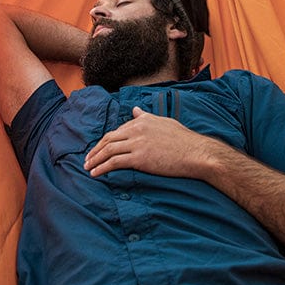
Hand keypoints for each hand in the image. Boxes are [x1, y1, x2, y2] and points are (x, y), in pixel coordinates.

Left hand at [83, 106, 220, 177]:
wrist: (196, 153)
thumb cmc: (185, 140)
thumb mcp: (165, 122)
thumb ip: (148, 117)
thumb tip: (136, 111)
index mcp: (143, 120)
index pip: (118, 130)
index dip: (106, 140)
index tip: (100, 148)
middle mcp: (137, 129)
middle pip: (109, 138)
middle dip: (96, 149)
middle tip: (88, 159)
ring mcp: (137, 143)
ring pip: (108, 150)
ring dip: (95, 159)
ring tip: (88, 167)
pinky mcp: (139, 158)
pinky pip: (114, 162)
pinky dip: (102, 167)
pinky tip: (95, 173)